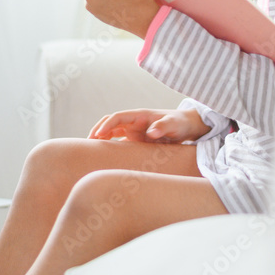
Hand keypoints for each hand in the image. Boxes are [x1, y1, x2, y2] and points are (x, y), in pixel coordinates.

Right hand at [88, 108, 211, 142]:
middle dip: (97, 131)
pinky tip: (105, 158)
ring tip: (90, 152)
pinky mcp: (137, 140)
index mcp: (140, 115)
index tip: (98, 135)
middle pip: (110, 124)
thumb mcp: (175, 124)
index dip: (106, 125)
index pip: (117, 117)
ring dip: (101, 140)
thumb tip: (151, 132)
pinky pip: (120, 143)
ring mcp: (134, 131)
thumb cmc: (181, 123)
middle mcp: (134, 122)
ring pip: (112, 133)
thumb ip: (163, 127)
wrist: (188, 127)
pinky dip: (111, 148)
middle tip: (86, 144)